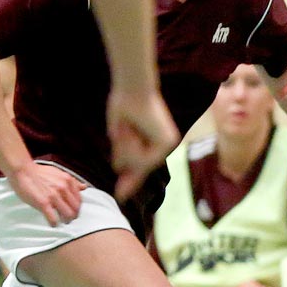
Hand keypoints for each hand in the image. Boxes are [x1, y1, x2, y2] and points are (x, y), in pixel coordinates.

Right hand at [7, 160, 84, 226]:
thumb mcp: (59, 174)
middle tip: (69, 219)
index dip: (77, 208)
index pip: (79, 200)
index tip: (74, 211)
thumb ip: (72, 182)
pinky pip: (53, 218)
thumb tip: (84, 187)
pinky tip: (52, 224)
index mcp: (68, 181)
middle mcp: (63, 188)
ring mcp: (53, 196)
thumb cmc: (38, 172)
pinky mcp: (43, 203)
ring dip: (65, 221)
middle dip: (73, 216)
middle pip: (75, 209)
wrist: (22, 170)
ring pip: (67, 215)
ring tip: (62, 221)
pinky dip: (54, 223)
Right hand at [107, 87, 178, 201]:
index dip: (130, 182)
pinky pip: (142, 157)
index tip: (120, 197)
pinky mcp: (166, 143)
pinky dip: (130, 146)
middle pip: (136, 167)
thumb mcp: (120, 137)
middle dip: (124, 152)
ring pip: (138, 164)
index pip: (139, 168)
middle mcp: (163, 145)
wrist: (132, 89)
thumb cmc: (124, 106)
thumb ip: (123, 155)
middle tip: (125, 129)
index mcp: (153, 143)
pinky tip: (131, 130)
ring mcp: (167, 144)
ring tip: (127, 126)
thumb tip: (119, 171)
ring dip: (125, 147)